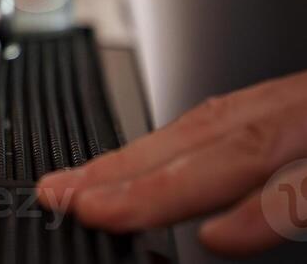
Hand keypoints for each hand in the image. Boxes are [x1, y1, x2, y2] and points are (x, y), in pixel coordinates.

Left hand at [36, 70, 306, 256]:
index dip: (126, 159)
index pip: (189, 133)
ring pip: (242, 154)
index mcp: (278, 111)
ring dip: (167, 186)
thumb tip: (204, 213)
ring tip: (105, 213)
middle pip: (202, 140)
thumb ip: (260, 165)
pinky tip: (218, 236)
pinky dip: (267, 210)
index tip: (67, 185)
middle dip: (126, 172)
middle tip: (63, 198)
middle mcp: (293, 114)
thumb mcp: (303, 138)